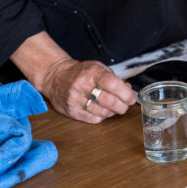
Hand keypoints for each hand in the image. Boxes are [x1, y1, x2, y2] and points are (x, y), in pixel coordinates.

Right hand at [11, 30, 135, 122]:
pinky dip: (102, 116)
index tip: (131, 98)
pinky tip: (101, 110)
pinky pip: (93, 119)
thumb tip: (128, 90)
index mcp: (92, 72)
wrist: (55, 77)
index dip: (126, 93)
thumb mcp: (98, 68)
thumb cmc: (80, 72)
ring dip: (113, 112)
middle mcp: (82, 86)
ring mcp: (76, 100)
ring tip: (113, 107)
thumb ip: (114, 78)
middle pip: (109, 101)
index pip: (113, 84)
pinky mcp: (72, 111)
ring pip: (102, 112)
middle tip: (125, 105)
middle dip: (122, 106)